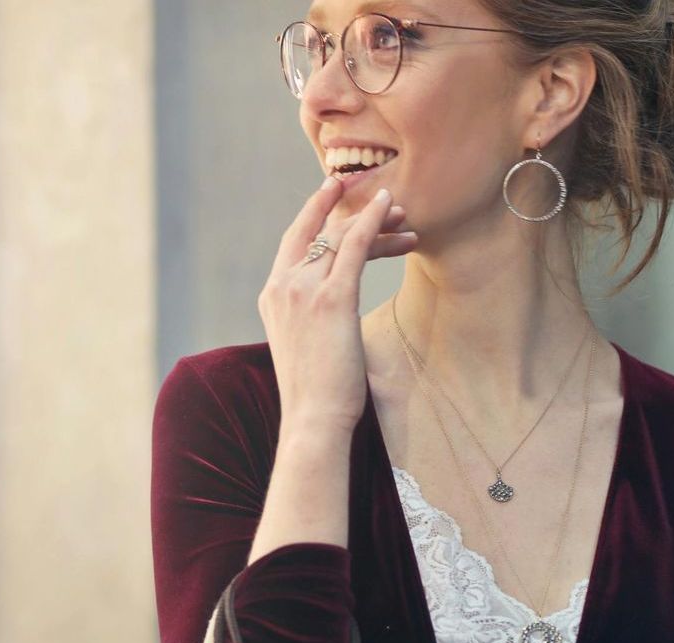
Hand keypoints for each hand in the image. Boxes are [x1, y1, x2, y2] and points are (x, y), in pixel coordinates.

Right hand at [258, 177, 418, 436]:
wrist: (312, 418)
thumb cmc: (316, 392)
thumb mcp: (305, 344)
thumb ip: (311, 317)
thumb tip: (333, 313)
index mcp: (272, 296)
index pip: (294, 241)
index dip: (314, 211)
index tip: (335, 193)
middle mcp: (283, 286)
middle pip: (317, 231)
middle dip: (345, 206)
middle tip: (377, 194)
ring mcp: (303, 290)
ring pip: (339, 235)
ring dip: (372, 218)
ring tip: (401, 212)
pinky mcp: (332, 299)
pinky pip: (353, 246)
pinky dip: (372, 221)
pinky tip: (391, 208)